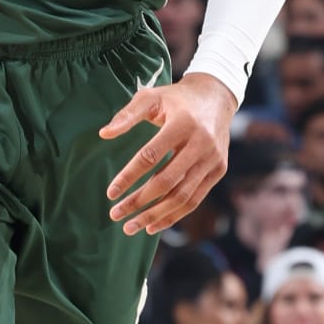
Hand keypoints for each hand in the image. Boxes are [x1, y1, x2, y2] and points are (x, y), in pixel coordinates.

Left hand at [99, 73, 234, 235]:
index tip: (111, 193)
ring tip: (131, 227)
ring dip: (155, 215)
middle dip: (138, 201)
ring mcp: (213, 160)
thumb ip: (127, 115)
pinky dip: (173, 215)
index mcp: (183, 124)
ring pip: (182, 196)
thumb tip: (104, 134)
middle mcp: (201, 144)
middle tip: (115, 214)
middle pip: (166, 181)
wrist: (216, 98)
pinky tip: (153, 225)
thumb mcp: (151, 97)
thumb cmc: (177, 99)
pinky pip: (195, 199)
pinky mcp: (219, 170)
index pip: (151, 156)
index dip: (129, 176)